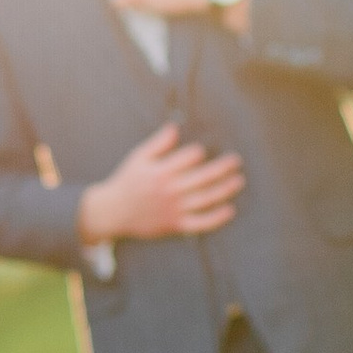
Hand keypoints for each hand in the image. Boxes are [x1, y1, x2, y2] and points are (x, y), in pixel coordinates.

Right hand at [79, 123, 245, 246]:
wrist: (113, 213)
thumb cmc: (127, 181)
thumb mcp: (138, 158)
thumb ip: (158, 143)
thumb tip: (175, 127)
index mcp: (160, 172)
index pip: (187, 159)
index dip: (197, 153)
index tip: (202, 151)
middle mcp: (169, 190)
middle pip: (202, 177)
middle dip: (221, 168)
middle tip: (236, 161)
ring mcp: (174, 209)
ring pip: (205, 199)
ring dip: (224, 189)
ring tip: (238, 180)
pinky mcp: (176, 225)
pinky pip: (200, 223)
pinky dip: (216, 218)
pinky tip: (230, 210)